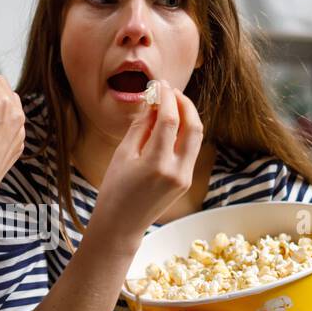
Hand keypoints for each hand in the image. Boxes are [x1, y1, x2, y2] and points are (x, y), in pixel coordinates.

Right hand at [88, 81, 202, 248]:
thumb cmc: (114, 190)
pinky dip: (185, 133)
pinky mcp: (186, 181)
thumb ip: (141, 127)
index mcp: (156, 164)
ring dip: (188, 117)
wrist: (121, 225)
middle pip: (193, 127)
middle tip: (171, 91)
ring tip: (172, 104)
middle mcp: (176, 171)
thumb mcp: (123, 155)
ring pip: (197, 138)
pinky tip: (171, 125)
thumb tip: (153, 104)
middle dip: (184, 104)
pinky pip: (191, 150)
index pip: (170, 120)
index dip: (166, 98)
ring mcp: (185, 178)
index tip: (160, 85)